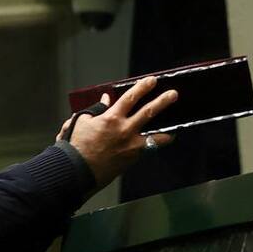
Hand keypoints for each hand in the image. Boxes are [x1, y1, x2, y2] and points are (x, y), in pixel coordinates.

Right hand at [62, 77, 177, 187]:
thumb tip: (105, 99)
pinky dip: (153, 145)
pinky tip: (158, 143)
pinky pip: (148, 149)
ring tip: (175, 129)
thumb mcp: (82, 122)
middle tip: (174, 94)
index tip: (152, 80)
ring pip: (156, 136)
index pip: (130, 97)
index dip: (142, 87)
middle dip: (162, 101)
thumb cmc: (77, 146)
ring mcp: (131, 145)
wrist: (78, 171)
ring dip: (168, 131)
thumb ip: (96, 109)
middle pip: (149, 112)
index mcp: (111, 118)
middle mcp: (124, 130)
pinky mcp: (133, 158)